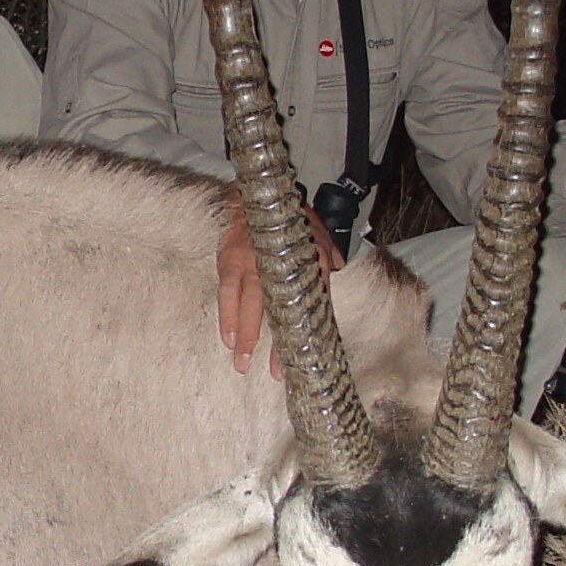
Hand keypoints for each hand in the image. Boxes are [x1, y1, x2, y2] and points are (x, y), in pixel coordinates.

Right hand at [217, 202, 344, 374]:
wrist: (252, 193)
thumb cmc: (286, 218)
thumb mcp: (316, 232)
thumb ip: (328, 253)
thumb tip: (339, 268)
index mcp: (304, 262)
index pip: (306, 305)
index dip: (303, 334)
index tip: (301, 359)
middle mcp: (277, 266)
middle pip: (276, 312)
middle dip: (272, 344)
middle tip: (273, 372)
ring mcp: (251, 264)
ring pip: (249, 306)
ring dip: (245, 337)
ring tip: (242, 363)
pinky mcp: (229, 261)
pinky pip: (226, 293)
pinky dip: (227, 317)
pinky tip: (228, 338)